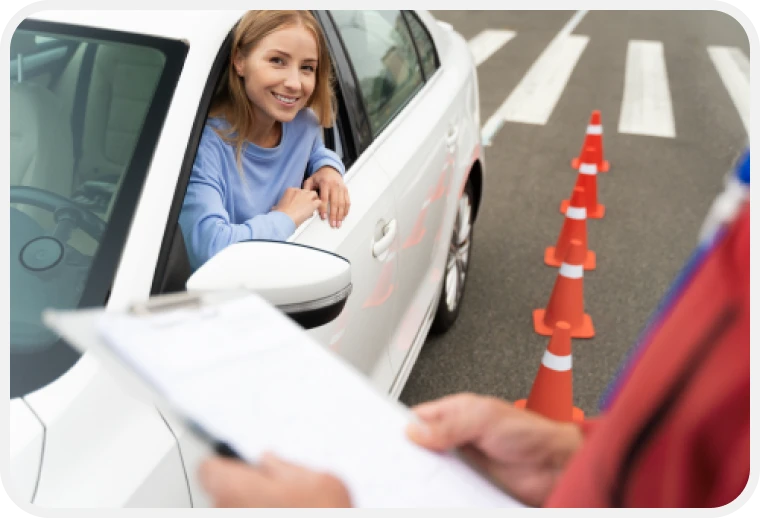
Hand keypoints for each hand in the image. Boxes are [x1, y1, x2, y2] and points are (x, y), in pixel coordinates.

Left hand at [199, 452, 351, 507]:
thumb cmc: (327, 514)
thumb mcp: (322, 481)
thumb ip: (288, 465)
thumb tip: (271, 458)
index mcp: (240, 488)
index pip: (208, 468)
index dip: (225, 464)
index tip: (237, 463)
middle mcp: (228, 511)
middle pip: (222, 493)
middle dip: (245, 489)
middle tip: (275, 491)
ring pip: (235, 510)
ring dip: (252, 507)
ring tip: (287, 508)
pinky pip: (245, 516)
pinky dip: (258, 513)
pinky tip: (289, 513)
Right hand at [272, 187, 321, 227]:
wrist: (284, 219)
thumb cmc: (280, 215)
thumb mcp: (276, 208)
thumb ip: (278, 206)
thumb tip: (275, 208)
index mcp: (290, 190)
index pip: (299, 191)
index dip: (300, 197)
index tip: (299, 203)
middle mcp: (299, 191)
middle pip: (307, 191)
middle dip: (307, 198)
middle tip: (306, 205)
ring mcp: (307, 196)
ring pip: (314, 194)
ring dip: (314, 200)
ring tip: (312, 207)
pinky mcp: (313, 203)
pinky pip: (319, 202)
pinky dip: (319, 207)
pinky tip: (316, 211)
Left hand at [303, 167, 349, 227]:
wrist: (330, 169)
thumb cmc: (320, 176)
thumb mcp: (310, 180)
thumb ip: (307, 189)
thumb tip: (305, 199)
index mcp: (325, 183)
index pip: (325, 198)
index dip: (324, 209)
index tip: (323, 217)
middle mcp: (335, 185)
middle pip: (335, 203)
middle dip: (334, 215)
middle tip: (333, 224)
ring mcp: (341, 188)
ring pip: (342, 203)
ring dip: (340, 215)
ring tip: (338, 223)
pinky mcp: (345, 190)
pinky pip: (347, 201)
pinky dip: (346, 210)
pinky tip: (343, 216)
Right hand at [406, 393, 582, 506]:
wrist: (555, 465)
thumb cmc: (529, 433)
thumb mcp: (484, 419)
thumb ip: (449, 425)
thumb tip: (417, 431)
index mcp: (457, 411)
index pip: (421, 416)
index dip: (404, 424)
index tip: (389, 435)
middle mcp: (458, 435)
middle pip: (423, 444)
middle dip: (410, 451)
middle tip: (397, 460)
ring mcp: (464, 459)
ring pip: (433, 466)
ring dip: (426, 472)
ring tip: (414, 476)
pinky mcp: (471, 481)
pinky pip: (448, 485)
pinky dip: (440, 488)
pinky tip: (435, 489)